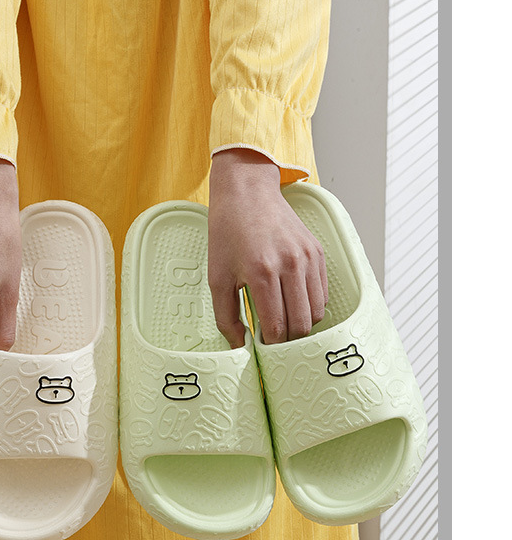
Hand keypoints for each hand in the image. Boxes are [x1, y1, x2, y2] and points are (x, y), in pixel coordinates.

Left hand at [208, 149, 327, 345]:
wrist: (247, 193)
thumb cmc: (228, 233)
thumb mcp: (217, 277)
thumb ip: (225, 316)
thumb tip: (239, 346)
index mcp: (262, 272)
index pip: (277, 327)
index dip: (271, 345)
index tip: (262, 347)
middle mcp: (290, 265)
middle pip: (301, 324)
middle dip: (288, 339)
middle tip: (274, 339)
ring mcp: (308, 258)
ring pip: (316, 312)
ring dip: (301, 324)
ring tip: (283, 322)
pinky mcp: (318, 252)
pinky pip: (322, 294)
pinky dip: (311, 306)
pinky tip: (293, 303)